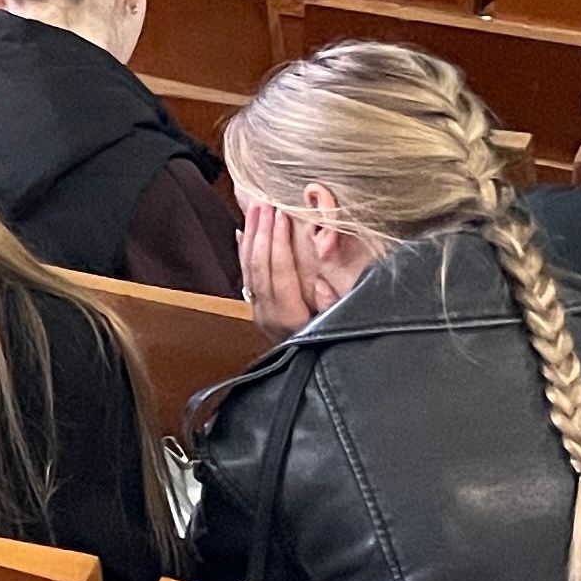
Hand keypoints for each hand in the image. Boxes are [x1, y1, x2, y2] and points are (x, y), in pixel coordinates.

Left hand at [239, 198, 338, 338]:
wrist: (309, 378)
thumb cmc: (330, 349)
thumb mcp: (338, 330)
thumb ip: (331, 308)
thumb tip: (322, 285)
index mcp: (289, 317)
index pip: (280, 270)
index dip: (279, 240)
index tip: (282, 214)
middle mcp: (268, 313)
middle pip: (260, 265)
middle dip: (262, 231)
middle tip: (265, 202)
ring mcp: (259, 312)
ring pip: (249, 268)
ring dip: (252, 236)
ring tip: (254, 208)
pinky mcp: (256, 311)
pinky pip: (246, 276)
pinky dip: (243, 252)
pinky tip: (242, 233)